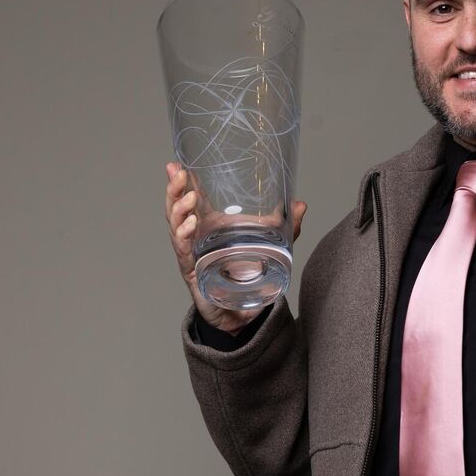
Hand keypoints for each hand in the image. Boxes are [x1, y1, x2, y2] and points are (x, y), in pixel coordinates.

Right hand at [165, 162, 307, 334]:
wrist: (243, 311)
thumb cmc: (249, 274)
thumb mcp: (272, 245)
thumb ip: (287, 226)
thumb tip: (301, 203)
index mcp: (210, 226)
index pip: (193, 199)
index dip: (183, 182)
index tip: (176, 164)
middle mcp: (196, 238)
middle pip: (177, 209)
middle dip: (174, 190)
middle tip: (176, 173)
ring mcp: (192, 254)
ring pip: (176, 227)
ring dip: (179, 210)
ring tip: (188, 196)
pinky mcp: (193, 271)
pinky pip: (184, 251)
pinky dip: (185, 236)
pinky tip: (191, 224)